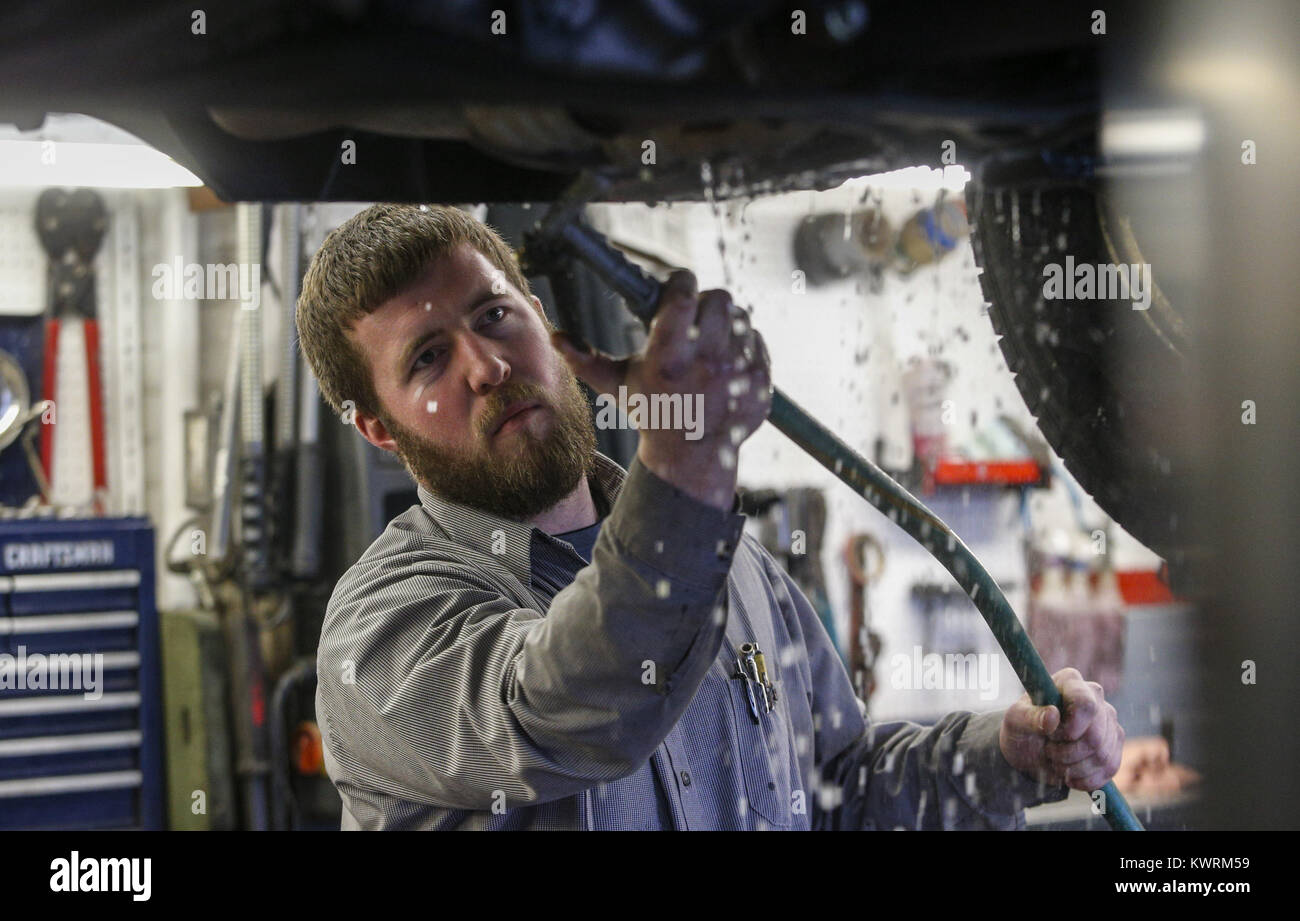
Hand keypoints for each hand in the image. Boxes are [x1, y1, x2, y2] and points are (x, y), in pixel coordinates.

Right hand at [552, 269, 771, 509]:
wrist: (691, 458)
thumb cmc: (653, 414)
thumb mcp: (618, 387)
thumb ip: (586, 359)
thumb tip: (556, 338)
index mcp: (669, 359)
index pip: (683, 295)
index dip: (680, 282)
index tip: (676, 286)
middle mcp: (707, 363)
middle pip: (719, 299)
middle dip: (705, 301)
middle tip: (694, 315)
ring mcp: (738, 374)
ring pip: (741, 318)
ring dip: (725, 323)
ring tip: (709, 341)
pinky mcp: (761, 382)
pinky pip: (757, 342)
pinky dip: (743, 345)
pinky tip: (726, 361)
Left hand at [999, 667, 1124, 791]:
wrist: (1030, 751)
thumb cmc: (1021, 729)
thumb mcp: (1015, 721)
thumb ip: (1029, 716)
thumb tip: (1052, 715)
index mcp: (1070, 682)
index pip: (1086, 704)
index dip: (1072, 727)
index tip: (1053, 735)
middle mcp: (1095, 697)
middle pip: (1095, 736)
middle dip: (1067, 752)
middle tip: (1049, 750)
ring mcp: (1109, 720)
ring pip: (1103, 756)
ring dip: (1074, 767)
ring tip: (1057, 759)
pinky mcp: (1115, 743)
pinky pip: (1109, 769)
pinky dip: (1085, 779)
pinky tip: (1069, 773)